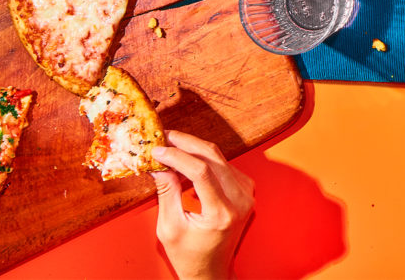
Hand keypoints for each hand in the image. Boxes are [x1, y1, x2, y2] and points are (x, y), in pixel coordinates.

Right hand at [150, 131, 254, 279]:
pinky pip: (224, 165)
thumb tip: (159, 164)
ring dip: (194, 149)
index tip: (158, 149)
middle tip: (164, 137)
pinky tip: (185, 160)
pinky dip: (204, 159)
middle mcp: (240, 201)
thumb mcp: (170, 227)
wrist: (212, 269)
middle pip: (213, 158)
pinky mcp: (246, 189)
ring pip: (219, 157)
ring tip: (170, 146)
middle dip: (185, 143)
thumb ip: (166, 193)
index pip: (201, 172)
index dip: (177, 156)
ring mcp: (246, 193)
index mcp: (222, 214)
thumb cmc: (189, 255)